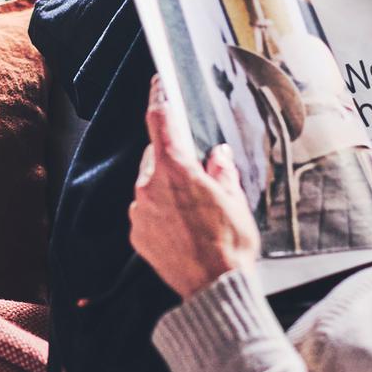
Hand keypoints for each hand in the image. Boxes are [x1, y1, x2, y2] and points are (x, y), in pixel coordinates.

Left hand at [129, 78, 261, 297]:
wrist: (213, 288)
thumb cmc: (230, 244)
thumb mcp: (235, 201)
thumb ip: (222, 172)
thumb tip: (217, 154)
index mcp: (176, 170)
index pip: (161, 120)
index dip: (160, 98)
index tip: (159, 83)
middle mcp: (149, 186)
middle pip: (157, 156)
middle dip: (175, 160)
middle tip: (199, 177)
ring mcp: (139, 211)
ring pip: (150, 184)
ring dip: (168, 188)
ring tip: (195, 212)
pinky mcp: (136, 232)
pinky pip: (146, 211)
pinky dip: (160, 211)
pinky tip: (183, 228)